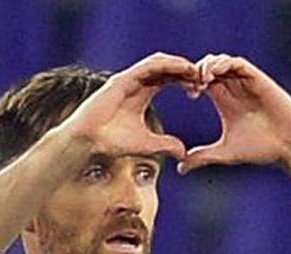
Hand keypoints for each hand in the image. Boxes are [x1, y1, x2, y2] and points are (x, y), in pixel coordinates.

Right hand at [57, 52, 197, 159]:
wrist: (88, 141)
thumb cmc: (112, 142)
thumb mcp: (147, 144)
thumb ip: (166, 145)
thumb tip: (183, 154)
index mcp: (142, 93)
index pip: (168, 80)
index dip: (185, 82)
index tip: (200, 90)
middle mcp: (136, 82)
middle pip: (166, 68)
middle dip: (185, 71)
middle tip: (203, 77)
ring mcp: (128, 79)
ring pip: (158, 63)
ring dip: (178, 64)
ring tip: (194, 71)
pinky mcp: (121, 79)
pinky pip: (147, 66)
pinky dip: (165, 65)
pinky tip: (180, 68)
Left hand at [177, 53, 290, 172]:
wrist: (289, 147)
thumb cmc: (261, 150)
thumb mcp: (225, 153)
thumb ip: (203, 157)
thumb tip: (179, 168)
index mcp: (224, 100)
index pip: (200, 81)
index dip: (189, 82)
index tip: (186, 95)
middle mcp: (234, 88)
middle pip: (208, 67)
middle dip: (196, 72)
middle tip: (190, 85)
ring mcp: (246, 82)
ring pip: (221, 61)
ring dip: (208, 66)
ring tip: (200, 80)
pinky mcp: (258, 79)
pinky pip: (238, 63)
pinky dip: (224, 64)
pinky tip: (213, 76)